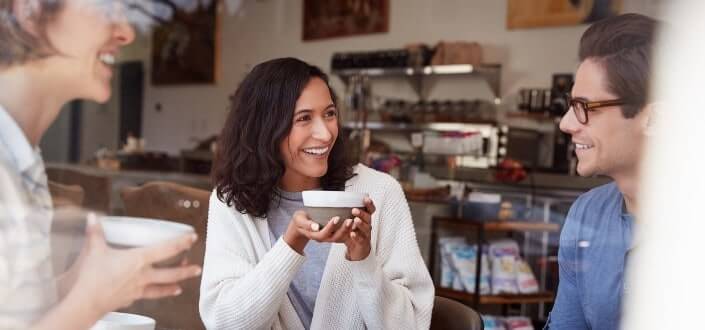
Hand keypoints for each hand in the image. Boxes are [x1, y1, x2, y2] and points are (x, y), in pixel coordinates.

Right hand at [70, 214, 201, 317]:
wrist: (85, 303)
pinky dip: (152, 295)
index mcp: (139, 260)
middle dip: (186, 270)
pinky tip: (152, 295)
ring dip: (172, 287)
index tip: (192, 238)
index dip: (182, 243)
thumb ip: (95, 233)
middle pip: (171, 273)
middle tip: (197, 268)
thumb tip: (93, 217)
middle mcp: (143, 276)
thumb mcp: (94, 251)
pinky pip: (145, 297)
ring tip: (181, 287)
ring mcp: (138, 290)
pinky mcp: (130, 300)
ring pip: (161, 289)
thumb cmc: (92, 278)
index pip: (167, 250)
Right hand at [289, 197, 375, 260]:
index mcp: (314, 235)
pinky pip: (342, 234)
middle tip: (350, 220)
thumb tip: (316, 227)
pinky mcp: (332, 233)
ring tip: (354, 221)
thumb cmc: (299, 220)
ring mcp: (328, 237)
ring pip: (340, 237)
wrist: (300, 224)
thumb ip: (306, 224)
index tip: (337, 217)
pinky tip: (355, 221)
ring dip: (348, 230)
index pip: (324, 234)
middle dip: (343, 230)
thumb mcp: (299, 220)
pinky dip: (348, 230)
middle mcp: (323, 238)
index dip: (331, 227)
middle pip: (335, 238)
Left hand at [344, 197, 374, 260]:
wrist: (357, 249)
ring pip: (366, 228)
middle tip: (354, 210)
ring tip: (355, 220)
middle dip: (362, 213)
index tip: (366, 199)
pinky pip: (361, 239)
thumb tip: (331, 202)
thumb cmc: (352, 233)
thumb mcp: (348, 222)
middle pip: (368, 218)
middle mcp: (367, 225)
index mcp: (364, 218)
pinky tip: (352, 233)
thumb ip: (343, 213)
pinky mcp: (362, 243)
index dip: (369, 204)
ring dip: (361, 224)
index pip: (370, 210)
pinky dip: (357, 236)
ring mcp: (365, 235)